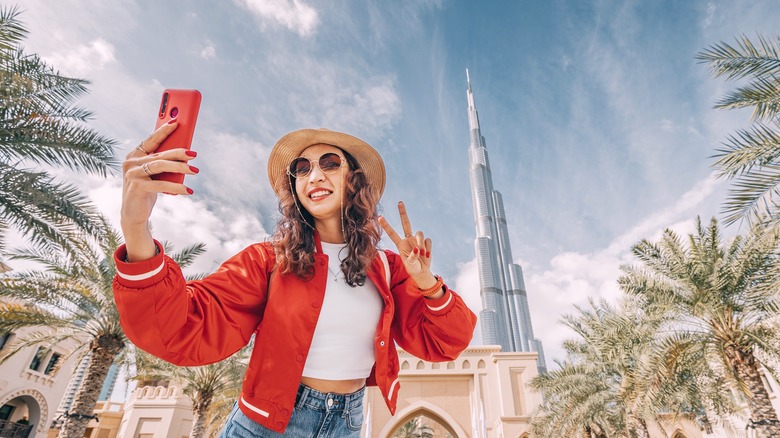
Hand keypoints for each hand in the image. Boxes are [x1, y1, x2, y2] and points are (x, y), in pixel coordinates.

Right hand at [120, 119, 197, 260]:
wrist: (134, 214)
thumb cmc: (147, 191)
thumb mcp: (154, 175)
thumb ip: (162, 163)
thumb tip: (185, 155)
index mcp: (134, 156)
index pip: (151, 140)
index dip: (163, 130)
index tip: (176, 122)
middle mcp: (131, 162)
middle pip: (159, 154)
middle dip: (178, 152)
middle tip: (194, 154)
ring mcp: (132, 174)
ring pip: (160, 165)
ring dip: (180, 168)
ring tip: (195, 171)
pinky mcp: (136, 187)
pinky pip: (160, 184)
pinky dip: (176, 187)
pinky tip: (188, 190)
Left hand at [378, 201, 436, 288]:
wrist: (422, 271)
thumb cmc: (413, 268)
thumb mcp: (410, 265)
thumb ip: (412, 257)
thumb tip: (417, 249)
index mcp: (400, 244)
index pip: (392, 233)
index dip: (386, 225)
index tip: (379, 217)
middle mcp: (408, 239)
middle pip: (406, 223)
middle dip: (403, 213)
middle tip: (400, 202)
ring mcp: (417, 240)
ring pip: (420, 233)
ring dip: (421, 243)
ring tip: (422, 254)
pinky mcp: (426, 242)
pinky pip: (428, 241)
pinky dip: (428, 248)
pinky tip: (426, 255)